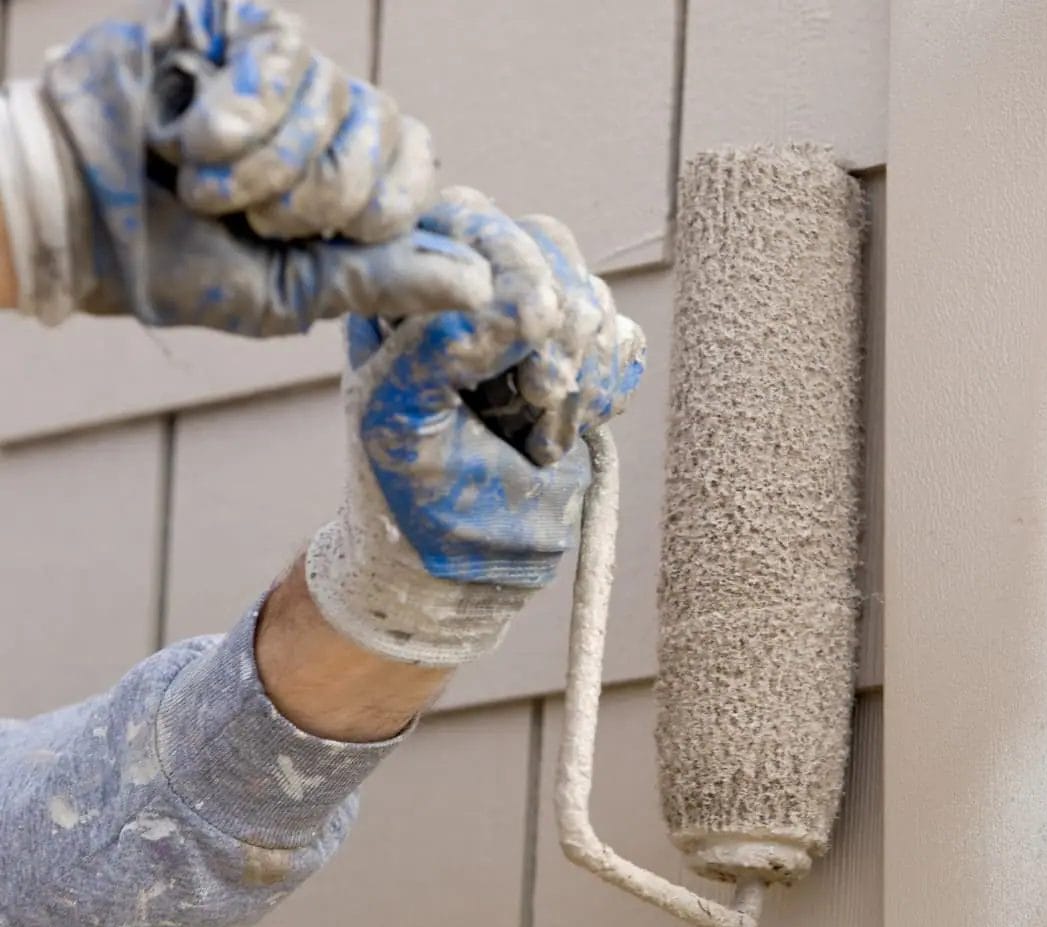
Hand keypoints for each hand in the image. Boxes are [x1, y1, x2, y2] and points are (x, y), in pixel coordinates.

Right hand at [0, 1, 490, 330]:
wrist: (75, 224)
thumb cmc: (182, 266)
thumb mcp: (296, 292)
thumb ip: (387, 282)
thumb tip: (483, 287)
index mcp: (352, 186)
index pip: (418, 170)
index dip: (379, 207)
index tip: (312, 236)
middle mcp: (328, 122)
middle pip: (383, 130)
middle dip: (313, 193)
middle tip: (248, 216)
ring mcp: (282, 71)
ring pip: (333, 92)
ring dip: (262, 162)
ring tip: (201, 182)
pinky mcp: (232, 26)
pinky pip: (280, 48)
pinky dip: (238, 107)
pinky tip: (190, 134)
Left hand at [305, 190, 645, 665]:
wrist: (472, 566)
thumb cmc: (416, 496)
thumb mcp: (400, 416)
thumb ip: (438, 344)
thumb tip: (520, 301)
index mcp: (406, 294)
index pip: (466, 217)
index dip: (505, 263)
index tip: (526, 327)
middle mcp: (470, 299)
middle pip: (541, 243)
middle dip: (552, 328)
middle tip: (535, 396)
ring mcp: (530, 331)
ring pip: (589, 292)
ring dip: (577, 373)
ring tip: (537, 434)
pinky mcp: (581, 366)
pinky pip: (623, 338)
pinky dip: (607, 390)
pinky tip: (564, 433)